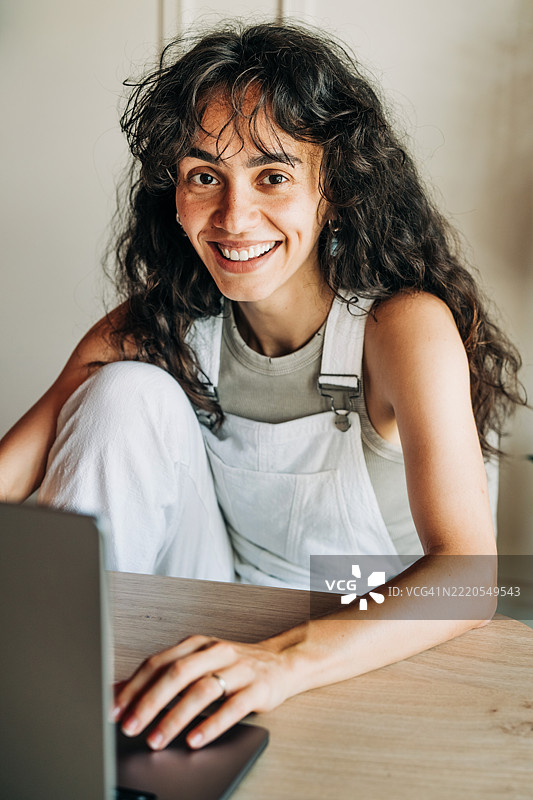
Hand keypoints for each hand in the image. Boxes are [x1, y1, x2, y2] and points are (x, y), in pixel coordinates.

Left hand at [112, 634, 293, 749]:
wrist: (282, 662)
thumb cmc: (234, 666)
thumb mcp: (197, 664)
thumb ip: (162, 675)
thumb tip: (118, 691)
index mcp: (197, 645)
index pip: (158, 662)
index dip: (134, 687)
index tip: (114, 710)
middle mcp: (216, 652)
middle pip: (177, 674)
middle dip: (149, 702)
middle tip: (130, 727)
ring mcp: (238, 669)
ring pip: (202, 690)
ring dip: (175, 717)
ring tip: (157, 739)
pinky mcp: (258, 688)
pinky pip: (232, 707)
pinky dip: (212, 725)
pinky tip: (195, 739)